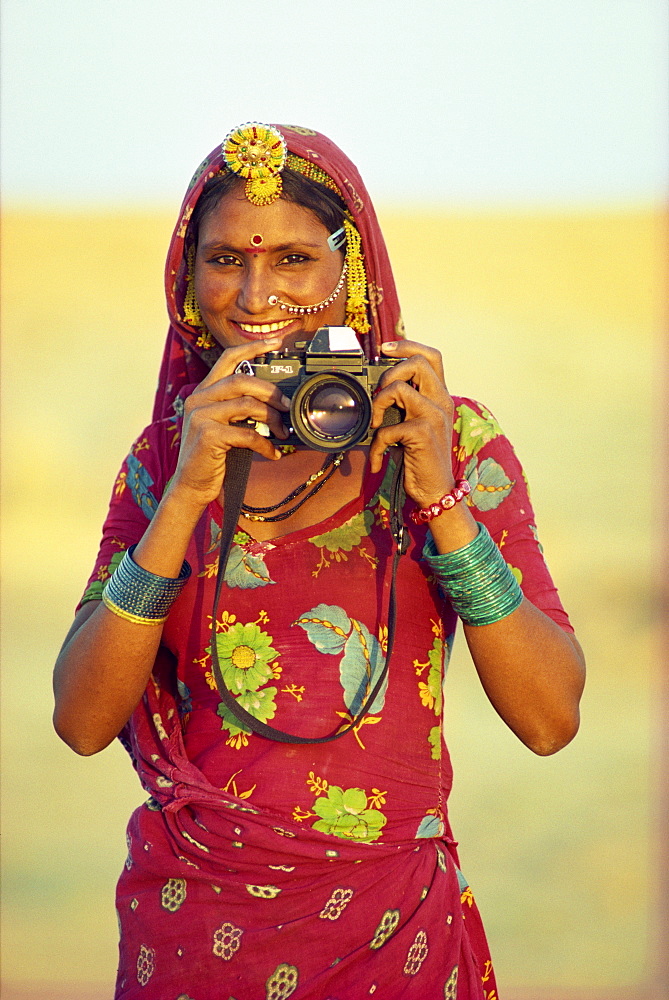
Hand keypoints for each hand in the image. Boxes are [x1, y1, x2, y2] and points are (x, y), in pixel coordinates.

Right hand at [169, 338, 289, 508]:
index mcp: (203, 392)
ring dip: (272, 419)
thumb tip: (275, 403)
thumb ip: (238, 409)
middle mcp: (198, 399)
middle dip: (271, 392)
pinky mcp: (207, 435)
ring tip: (283, 432)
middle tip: (288, 406)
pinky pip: (247, 433)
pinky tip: (272, 453)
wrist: (191, 485)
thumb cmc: (211, 456)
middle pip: (242, 380)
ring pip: (247, 404)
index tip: (274, 344)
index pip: (227, 359)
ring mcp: (200, 416)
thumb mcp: (222, 425)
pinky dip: (265, 444)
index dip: (252, 348)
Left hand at [368, 339, 455, 507]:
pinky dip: (376, 445)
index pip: (431, 357)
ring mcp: (434, 416)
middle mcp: (441, 402)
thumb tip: (380, 389)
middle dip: (390, 372)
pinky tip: (377, 458)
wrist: (436, 490)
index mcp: (440, 397)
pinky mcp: (423, 434)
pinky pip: (388, 428)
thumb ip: (407, 405)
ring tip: (376, 425)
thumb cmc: (422, 458)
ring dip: (379, 404)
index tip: (384, 349)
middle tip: (380, 395)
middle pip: (418, 363)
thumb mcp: (417, 425)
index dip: (408, 346)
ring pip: (399, 388)